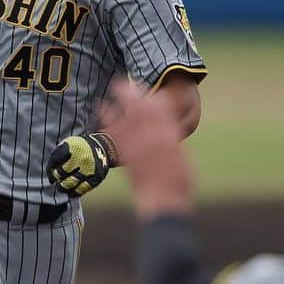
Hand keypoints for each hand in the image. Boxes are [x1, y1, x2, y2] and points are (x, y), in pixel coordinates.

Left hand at [46, 132, 116, 196]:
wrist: (103, 147)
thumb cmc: (81, 147)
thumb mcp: (69, 143)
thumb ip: (58, 154)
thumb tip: (50, 173)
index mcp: (73, 146)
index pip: (55, 160)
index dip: (50, 169)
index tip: (51, 174)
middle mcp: (81, 157)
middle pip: (62, 173)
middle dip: (56, 179)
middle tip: (55, 181)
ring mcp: (89, 168)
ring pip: (70, 183)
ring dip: (63, 187)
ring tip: (61, 187)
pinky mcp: (96, 177)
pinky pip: (82, 189)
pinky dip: (74, 193)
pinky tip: (70, 192)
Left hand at [98, 79, 194, 218]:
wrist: (165, 200)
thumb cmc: (179, 183)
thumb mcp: (182, 158)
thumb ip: (171, 144)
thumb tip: (166, 135)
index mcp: (170, 135)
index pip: (161, 109)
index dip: (152, 97)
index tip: (146, 91)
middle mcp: (155, 135)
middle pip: (142, 107)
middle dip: (132, 93)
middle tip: (121, 83)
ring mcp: (140, 144)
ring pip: (128, 116)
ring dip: (119, 101)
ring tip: (110, 91)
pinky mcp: (128, 155)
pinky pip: (116, 133)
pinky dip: (109, 120)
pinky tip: (101, 111)